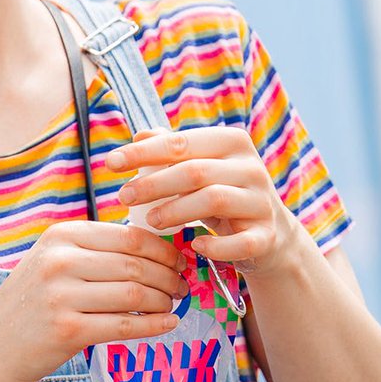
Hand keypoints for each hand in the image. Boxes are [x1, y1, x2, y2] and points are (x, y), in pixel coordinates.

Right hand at [0, 220, 187, 381]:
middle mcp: (60, 261)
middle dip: (169, 276)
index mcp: (60, 236)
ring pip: (136, 294)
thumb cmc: (28, 304)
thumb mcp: (51, 261)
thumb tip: (154, 248)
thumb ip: (93, 250)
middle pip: (136, 264)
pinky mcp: (69, 330)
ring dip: (164, 300)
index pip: (129, 236)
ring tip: (173, 305)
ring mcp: (63, 296)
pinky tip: (167, 324)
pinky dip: (155, 325)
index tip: (178, 261)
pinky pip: (127, 325)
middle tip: (182, 286)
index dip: (163, 249)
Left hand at [110, 127, 302, 275]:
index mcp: (231, 142)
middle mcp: (251, 167)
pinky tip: (195, 246)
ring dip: (175, 211)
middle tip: (123, 197)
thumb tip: (139, 135)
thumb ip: (172, 152)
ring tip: (149, 221)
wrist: (270, 235)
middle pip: (194, 171)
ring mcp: (262, 202)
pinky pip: (239, 242)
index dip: (143, 152)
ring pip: (213, 199)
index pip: (181, 142)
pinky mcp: (266, 236)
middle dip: (153, 184)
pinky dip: (214, 246)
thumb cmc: (223, 196)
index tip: (110, 162)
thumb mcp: (199, 169)